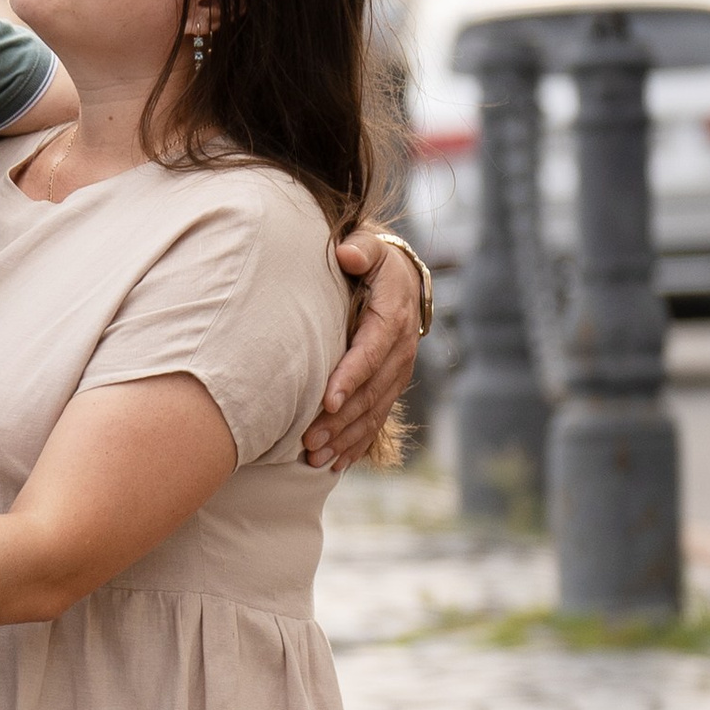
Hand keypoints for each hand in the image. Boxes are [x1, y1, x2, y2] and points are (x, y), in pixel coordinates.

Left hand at [305, 237, 423, 471]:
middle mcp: (401, 351)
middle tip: (308, 440)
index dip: (351, 376)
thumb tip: (348, 255)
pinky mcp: (390, 387)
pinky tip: (335, 464)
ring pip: (374, 412)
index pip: (372, 350)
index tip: (327, 400)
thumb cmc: (372, 260)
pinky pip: (376, 420)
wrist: (400, 279)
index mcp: (393, 317)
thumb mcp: (369, 245)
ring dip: (345, 438)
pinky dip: (356, 444)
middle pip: (371, 391)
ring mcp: (397, 373)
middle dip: (341, 420)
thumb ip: (359, 249)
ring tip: (315, 458)